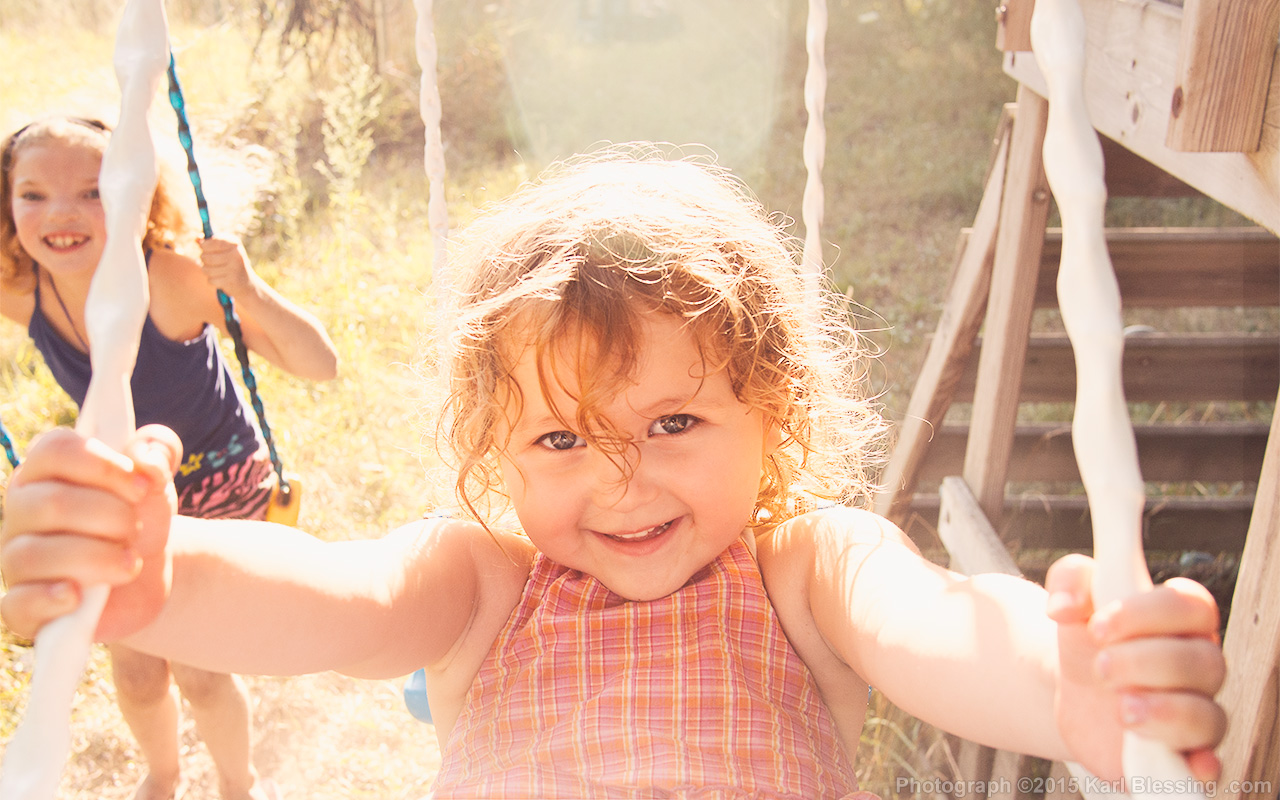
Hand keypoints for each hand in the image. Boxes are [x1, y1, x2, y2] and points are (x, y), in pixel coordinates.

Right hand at [1, 425, 181, 641]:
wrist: (148, 571)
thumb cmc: (140, 515)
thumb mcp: (157, 478)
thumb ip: (158, 450)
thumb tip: (144, 459)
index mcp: (46, 469)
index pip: (55, 449)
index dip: (104, 466)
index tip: (141, 486)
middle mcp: (20, 510)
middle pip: (51, 503)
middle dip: (112, 517)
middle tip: (136, 529)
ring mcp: (15, 559)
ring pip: (33, 554)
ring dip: (97, 558)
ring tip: (129, 563)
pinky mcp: (22, 605)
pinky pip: (16, 604)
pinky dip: (50, 600)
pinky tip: (79, 596)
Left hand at [198, 235, 254, 296]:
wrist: (247, 284)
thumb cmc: (233, 263)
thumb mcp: (226, 249)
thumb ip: (211, 242)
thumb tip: (197, 238)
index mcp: (235, 245)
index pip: (214, 241)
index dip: (204, 244)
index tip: (201, 245)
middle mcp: (235, 255)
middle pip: (205, 256)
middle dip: (204, 259)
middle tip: (209, 261)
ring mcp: (233, 269)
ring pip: (206, 269)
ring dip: (207, 271)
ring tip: (214, 270)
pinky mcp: (230, 281)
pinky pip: (210, 280)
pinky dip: (213, 280)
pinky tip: (220, 279)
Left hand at [1046, 553, 1225, 781]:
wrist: (1077, 691)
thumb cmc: (1088, 639)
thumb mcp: (1073, 599)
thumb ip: (1070, 580)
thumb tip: (1063, 604)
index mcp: (1183, 619)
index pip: (1191, 606)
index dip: (1147, 614)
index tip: (1098, 626)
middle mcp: (1201, 664)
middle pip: (1203, 660)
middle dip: (1145, 662)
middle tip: (1100, 667)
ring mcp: (1197, 711)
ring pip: (1207, 714)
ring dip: (1163, 712)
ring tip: (1120, 709)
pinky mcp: (1182, 753)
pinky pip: (1210, 764)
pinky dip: (1201, 765)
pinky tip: (1184, 762)